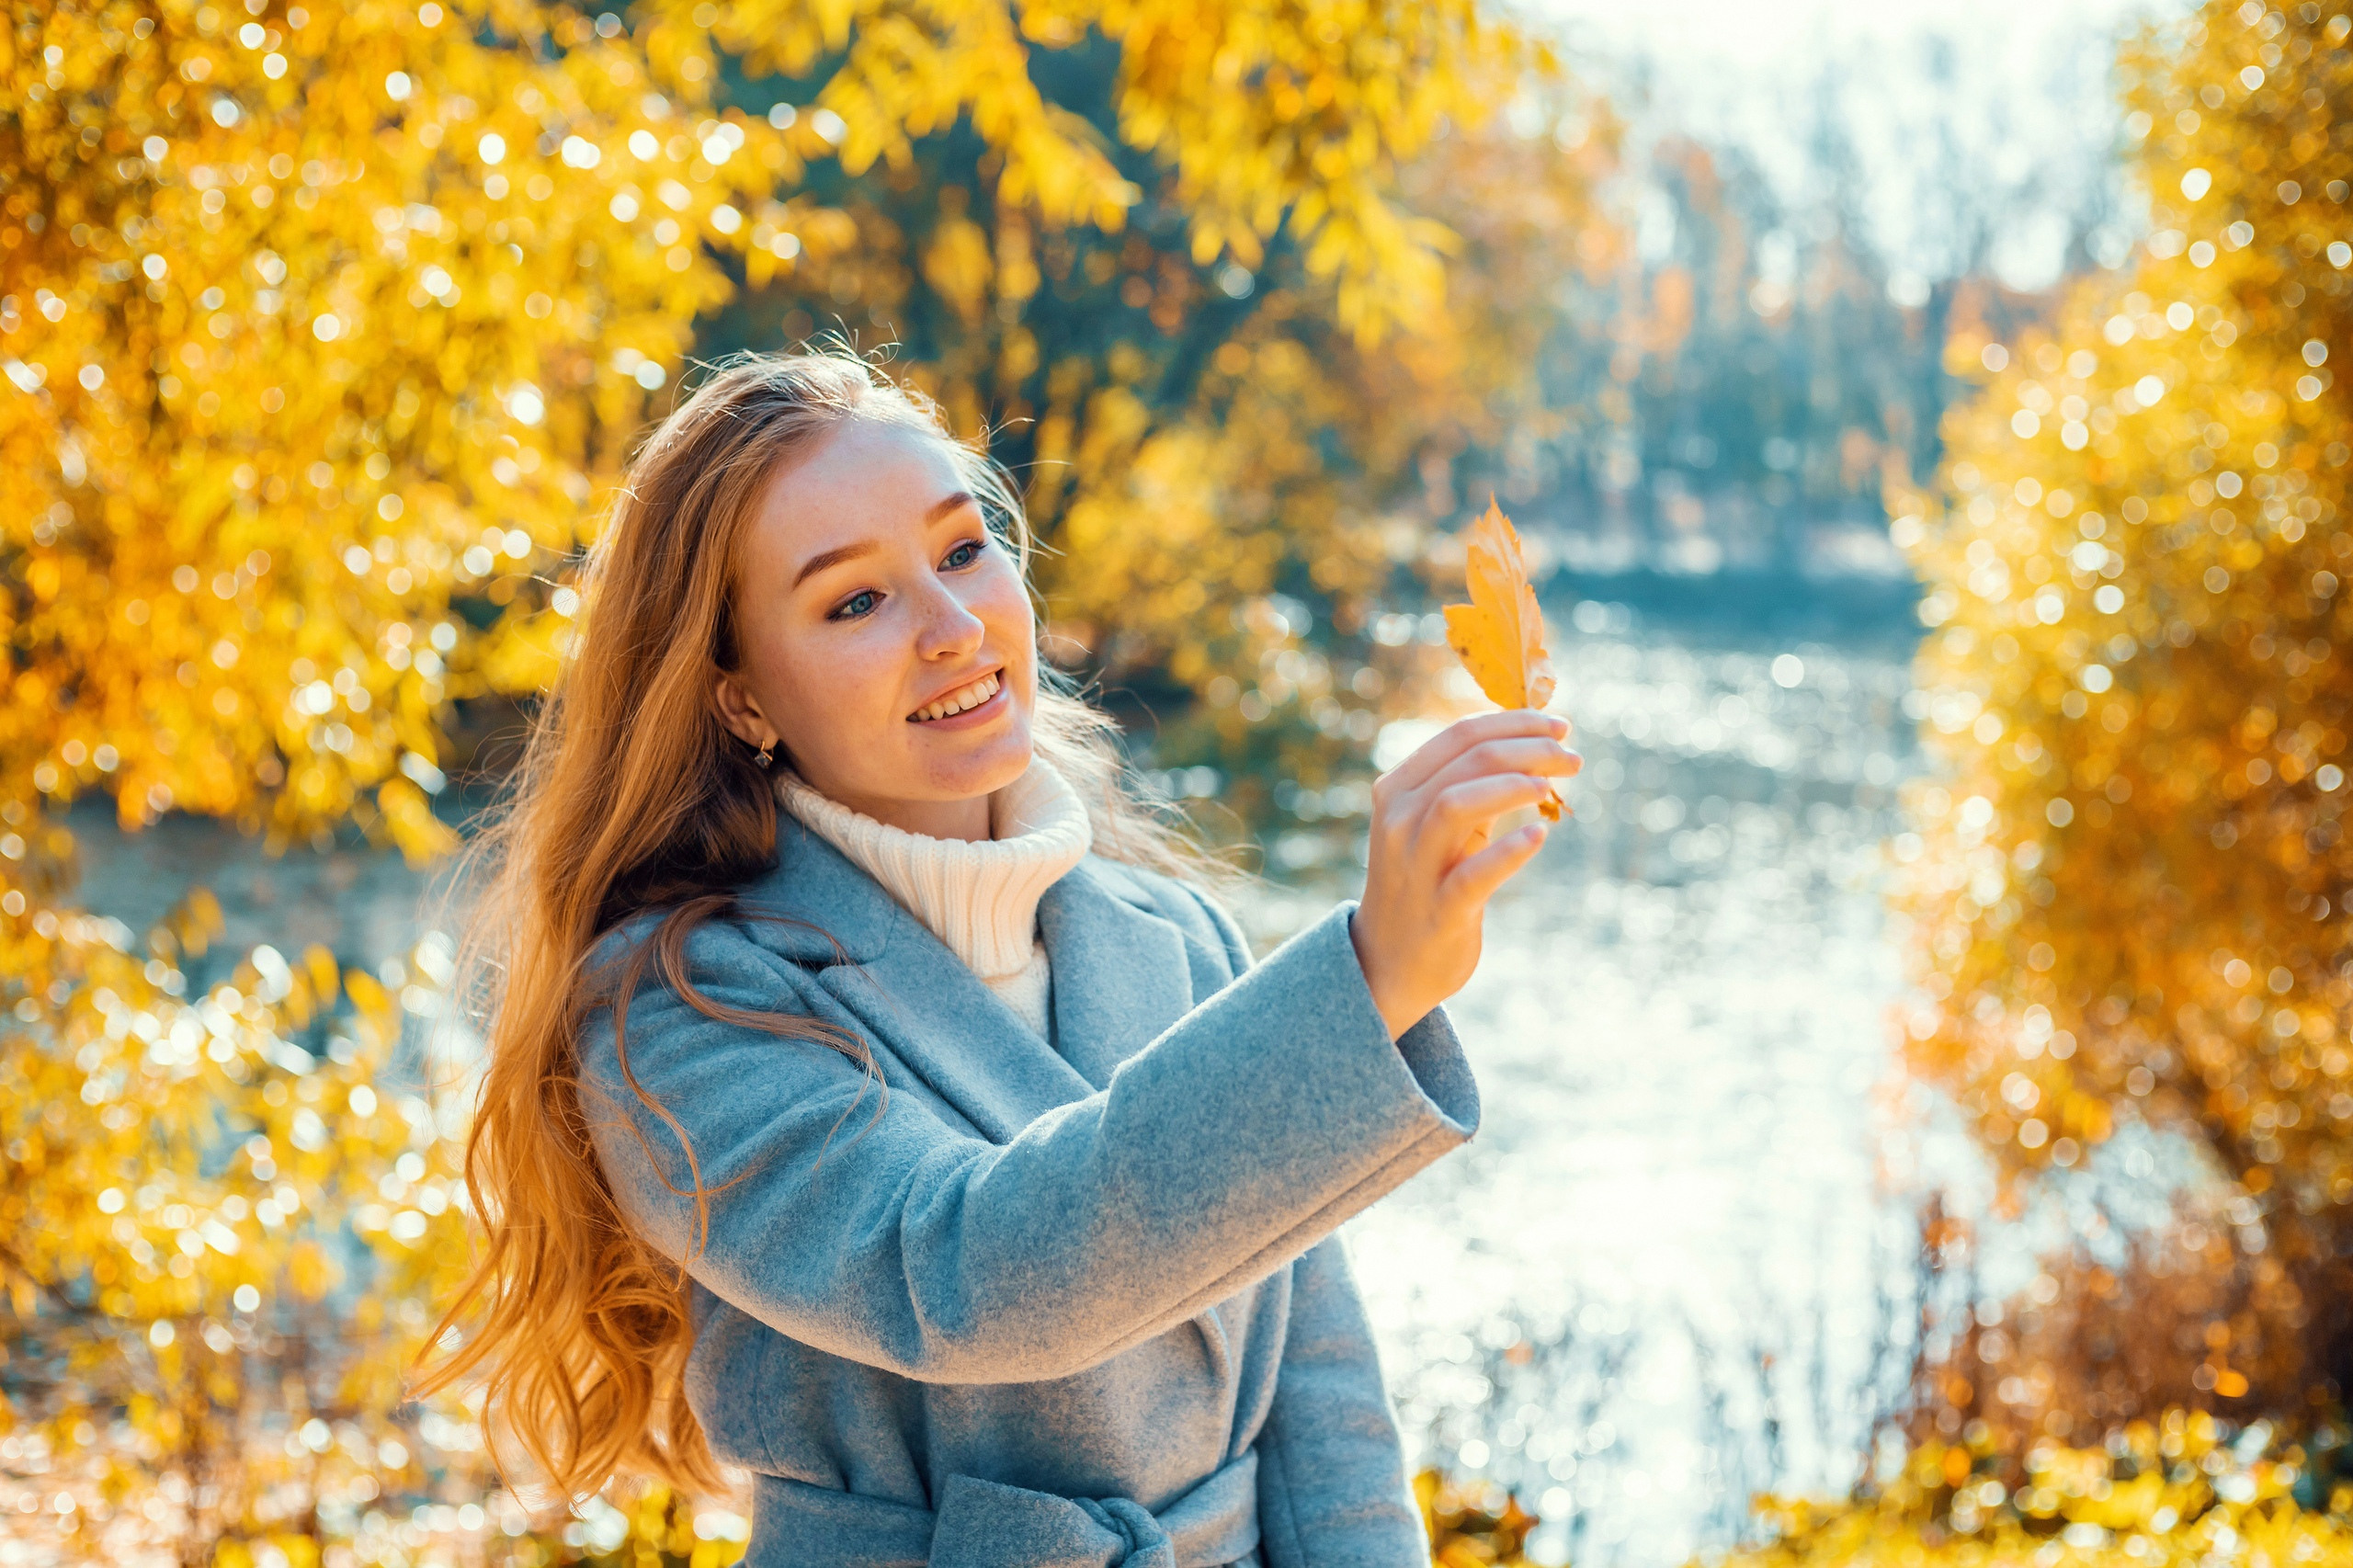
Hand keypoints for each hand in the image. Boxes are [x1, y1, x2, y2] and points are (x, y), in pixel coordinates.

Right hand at [1348, 710, 1579, 1038]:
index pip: (1459, 736)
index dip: (1515, 723)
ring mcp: (1415, 865)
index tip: (1559, 726)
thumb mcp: (1438, 826)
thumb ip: (1470, 786)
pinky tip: (1541, 834)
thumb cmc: (1426, 882)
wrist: (1390, 962)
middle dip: (1528, 748)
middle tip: (1572, 756)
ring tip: (1551, 786)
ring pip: (1457, 803)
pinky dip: (1511, 851)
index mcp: (1398, 789)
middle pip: (1467, 761)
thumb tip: (1531, 744)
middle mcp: (1399, 820)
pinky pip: (1475, 874)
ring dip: (1513, 785)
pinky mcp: (1440, 909)